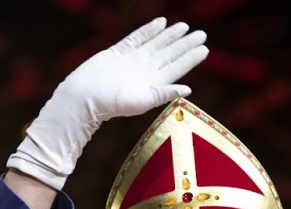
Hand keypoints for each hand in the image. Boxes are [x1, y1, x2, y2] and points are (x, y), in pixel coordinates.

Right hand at [7, 17, 207, 190]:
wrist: (85, 97)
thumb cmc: (112, 104)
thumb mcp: (143, 102)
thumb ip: (164, 94)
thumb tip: (188, 89)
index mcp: (154, 82)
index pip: (178, 67)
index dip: (191, 58)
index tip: (204, 49)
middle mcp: (146, 70)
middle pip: (170, 53)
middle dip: (186, 44)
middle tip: (202, 34)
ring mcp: (133, 60)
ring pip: (156, 43)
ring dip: (170, 35)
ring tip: (184, 27)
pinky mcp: (118, 51)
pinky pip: (137, 37)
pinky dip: (148, 29)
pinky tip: (160, 23)